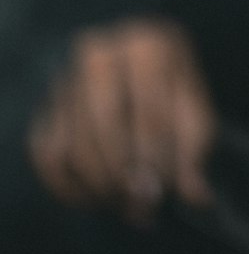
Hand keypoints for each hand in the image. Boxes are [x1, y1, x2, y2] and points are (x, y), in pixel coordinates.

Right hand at [27, 18, 216, 225]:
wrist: (142, 69)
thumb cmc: (173, 93)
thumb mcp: (194, 113)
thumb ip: (195, 151)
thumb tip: (197, 196)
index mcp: (147, 46)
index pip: (149, 112)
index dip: (155, 160)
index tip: (160, 195)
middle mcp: (101, 54)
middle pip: (106, 127)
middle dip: (124, 174)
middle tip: (140, 207)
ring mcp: (68, 77)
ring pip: (74, 144)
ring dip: (98, 185)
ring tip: (125, 205)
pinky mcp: (47, 105)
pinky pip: (46, 154)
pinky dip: (65, 185)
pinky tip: (94, 200)